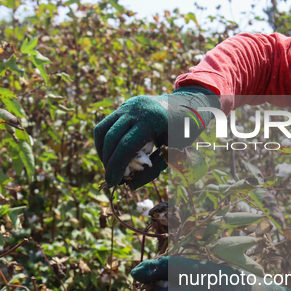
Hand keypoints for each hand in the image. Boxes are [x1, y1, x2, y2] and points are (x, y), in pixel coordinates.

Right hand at [93, 86, 218, 188]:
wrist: (188, 104)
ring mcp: (128, 105)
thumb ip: (154, 169)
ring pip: (103, 129)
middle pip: (111, 139)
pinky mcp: (124, 106)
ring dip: (102, 151)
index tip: (112, 182)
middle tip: (112, 177)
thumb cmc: (184, 131)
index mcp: (152, 121)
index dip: (116, 166)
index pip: (126, 146)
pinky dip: (104, 141)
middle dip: (108, 162)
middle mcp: (136, 110)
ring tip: (110, 166)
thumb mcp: (174, 152)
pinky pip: (106, 124)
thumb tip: (131, 186)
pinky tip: (111, 154)